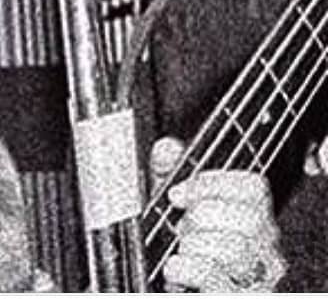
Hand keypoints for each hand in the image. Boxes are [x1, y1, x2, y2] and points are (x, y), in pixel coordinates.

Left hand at [150, 137, 284, 291]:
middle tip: (182, 224)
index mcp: (254, 220)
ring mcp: (259, 280)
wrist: (178, 289)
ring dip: (196, 243)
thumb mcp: (171, 207)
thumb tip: (167, 149)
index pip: (254, 188)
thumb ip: (168, 173)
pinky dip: (190, 268)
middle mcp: (265, 250)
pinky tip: (175, 267)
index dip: (211, 184)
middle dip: (205, 215)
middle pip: (250, 217)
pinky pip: (219, 279)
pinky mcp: (242, 297)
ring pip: (238, 249)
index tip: (178, 194)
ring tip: (181, 249)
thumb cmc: (181, 250)